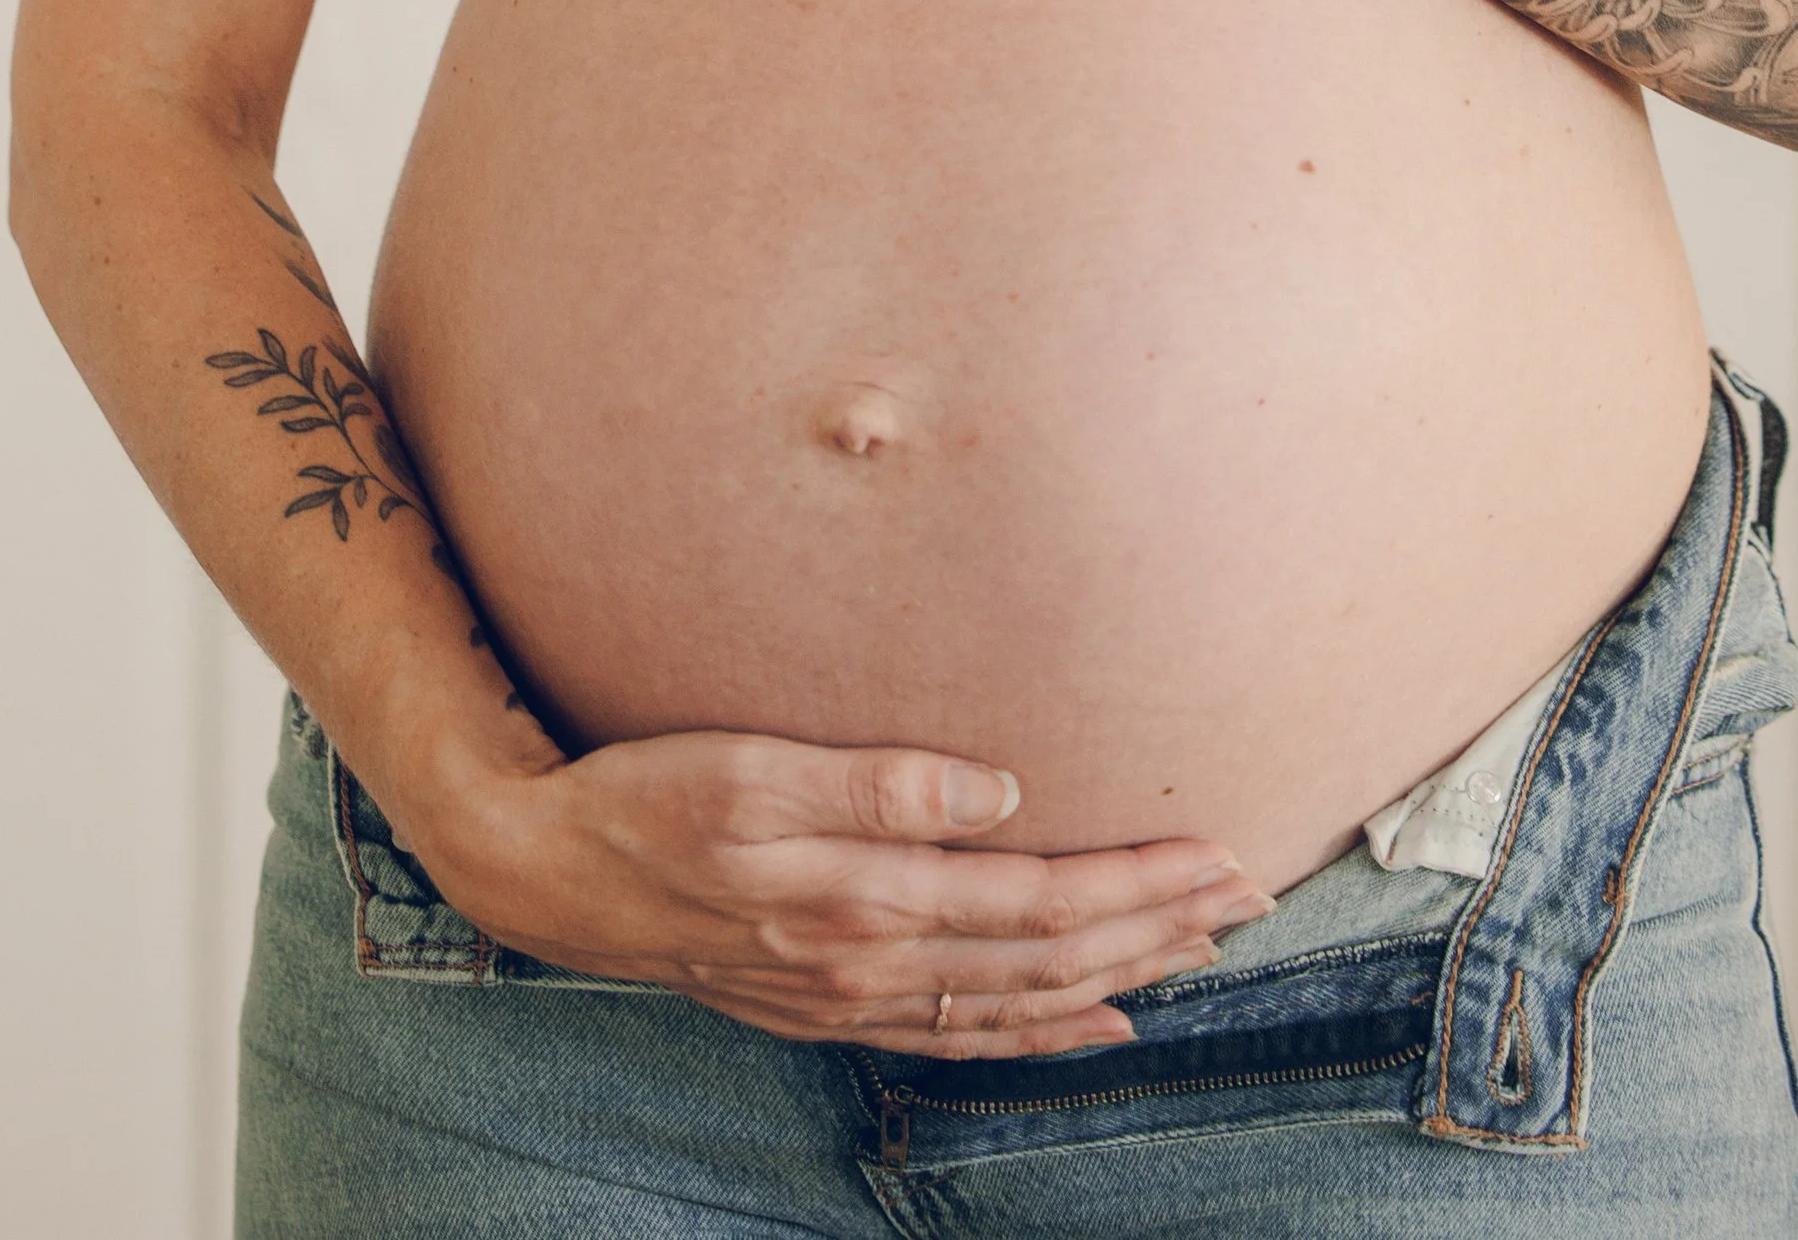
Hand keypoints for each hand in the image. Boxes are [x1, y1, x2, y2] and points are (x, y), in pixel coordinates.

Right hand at [427, 727, 1272, 1056]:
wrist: (544, 871)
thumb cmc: (644, 796)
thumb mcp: (749, 766)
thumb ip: (877, 782)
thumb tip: (1000, 791)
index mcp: (866, 897)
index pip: (1039, 898)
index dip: (1138, 882)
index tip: (1221, 855)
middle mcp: (872, 962)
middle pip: (1049, 956)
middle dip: (1159, 926)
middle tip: (1253, 894)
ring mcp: (851, 995)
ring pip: (1019, 1000)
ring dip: (1121, 972)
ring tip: (1204, 950)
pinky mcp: (828, 1003)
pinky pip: (963, 1031)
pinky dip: (1041, 1030)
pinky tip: (1095, 1020)